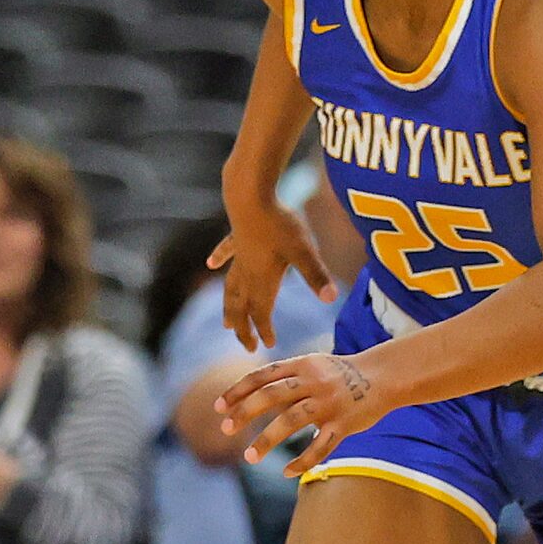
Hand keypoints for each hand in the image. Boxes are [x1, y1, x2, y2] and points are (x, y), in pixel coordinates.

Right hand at [211, 201, 336, 350]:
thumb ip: (316, 275)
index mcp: (262, 279)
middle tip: (247, 347)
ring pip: (230, 289)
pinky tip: (211, 263)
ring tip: (225, 323)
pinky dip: (219, 259)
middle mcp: (247, 273)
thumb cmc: (279, 222)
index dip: (264, 330)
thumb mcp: (303, 250)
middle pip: (242, 307)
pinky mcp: (237, 237)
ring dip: (230, 308)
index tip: (268, 345)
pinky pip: (226, 253)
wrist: (251, 195)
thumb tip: (332, 299)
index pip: (261, 312)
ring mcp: (239, 255)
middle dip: (244, 329)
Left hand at [216, 351, 387, 477]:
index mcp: (302, 364)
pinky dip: (303, 461)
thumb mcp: (311, 366)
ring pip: (291, 421)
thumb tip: (246, 397)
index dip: (238, 391)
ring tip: (249, 458)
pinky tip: (287, 471)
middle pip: (272, 395)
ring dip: (266, 440)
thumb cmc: (339, 374)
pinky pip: (320, 446)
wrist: (385, 376)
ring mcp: (330, 403)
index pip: (262, 376)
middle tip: (226, 430)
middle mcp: (314, 381)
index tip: (218, 408)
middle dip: (245, 412)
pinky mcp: (345, 424)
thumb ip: (283, 379)